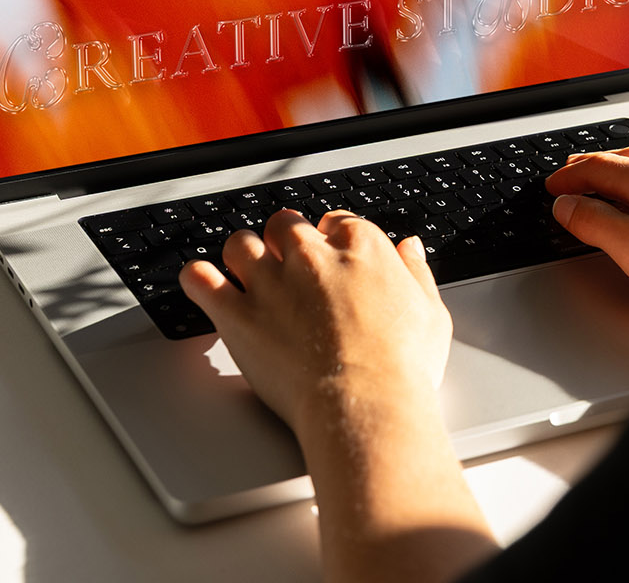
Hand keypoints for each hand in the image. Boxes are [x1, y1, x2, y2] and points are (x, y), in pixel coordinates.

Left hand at [179, 209, 451, 438]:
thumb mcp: (430, 314)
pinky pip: (202, 280)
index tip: (333, 254)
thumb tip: (409, 249)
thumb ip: (415, 274)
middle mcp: (310, 256)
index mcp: (360, 248)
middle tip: (290, 262)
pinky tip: (204, 283)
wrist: (364, 405)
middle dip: (287, 239)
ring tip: (248, 271)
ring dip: (244, 253)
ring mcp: (270, 283)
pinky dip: (198, 279)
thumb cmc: (401, 368)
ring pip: (242, 243)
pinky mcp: (238, 315)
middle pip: (287, 225)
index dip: (334, 238)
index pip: (339, 222)